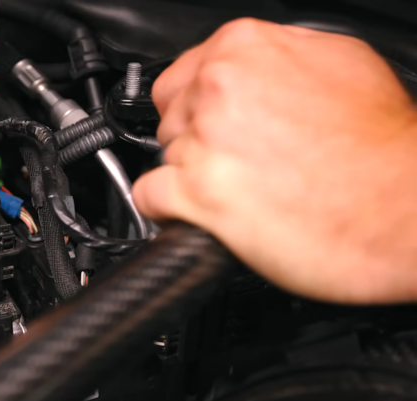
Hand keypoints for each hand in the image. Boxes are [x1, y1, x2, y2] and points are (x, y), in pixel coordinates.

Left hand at [134, 18, 416, 303]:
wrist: (403, 212)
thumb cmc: (384, 150)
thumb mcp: (344, 64)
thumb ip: (280, 58)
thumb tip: (251, 68)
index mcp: (245, 49)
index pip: (180, 76)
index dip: (194, 107)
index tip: (210, 125)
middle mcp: (219, 88)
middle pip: (170, 117)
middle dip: (193, 140)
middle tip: (234, 161)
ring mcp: (204, 140)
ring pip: (162, 156)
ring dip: (186, 176)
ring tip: (234, 189)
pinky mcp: (197, 194)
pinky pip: (148, 196)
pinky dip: (165, 209)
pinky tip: (193, 213)